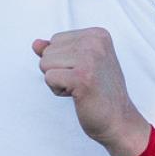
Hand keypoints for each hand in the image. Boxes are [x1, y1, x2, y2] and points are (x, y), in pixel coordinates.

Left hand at [32, 29, 149, 155]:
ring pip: (45, 63)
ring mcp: (89, 58)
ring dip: (58, 81)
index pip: (56, 39)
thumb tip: (35, 44)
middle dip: (58, 70)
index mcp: (97, 34)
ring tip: (80, 88)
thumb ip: (57, 51)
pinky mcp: (81, 77)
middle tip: (83, 82)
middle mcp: (95, 41)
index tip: (85, 72)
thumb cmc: (98, 93)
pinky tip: (77, 95)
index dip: (63, 61)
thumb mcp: (79, 64)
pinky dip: (58, 91)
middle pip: (48, 51)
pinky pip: (49, 78)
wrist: (118, 120)